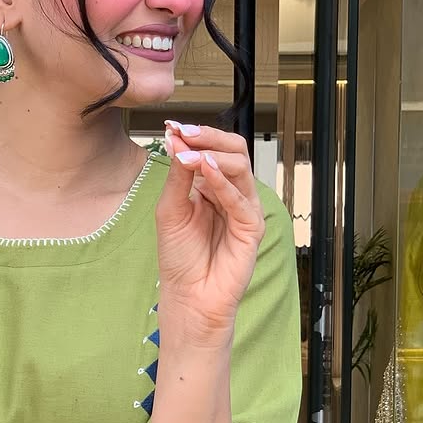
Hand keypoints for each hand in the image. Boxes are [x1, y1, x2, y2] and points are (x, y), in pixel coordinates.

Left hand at [155, 122, 266, 340]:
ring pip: (240, 168)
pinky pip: (241, 199)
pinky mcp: (252, 227)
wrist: (189, 296)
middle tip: (185, 132)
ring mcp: (244, 208)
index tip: (172, 126)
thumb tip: (178, 140)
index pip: (211, 150)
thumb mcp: (170, 210)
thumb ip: (178, 176)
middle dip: (209, 138)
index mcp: (211, 186)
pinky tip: (206, 171)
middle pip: (233, 151)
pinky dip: (223, 182)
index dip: (195, 136)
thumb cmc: (179, 257)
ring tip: (191, 154)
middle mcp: (230, 193)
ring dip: (213, 156)